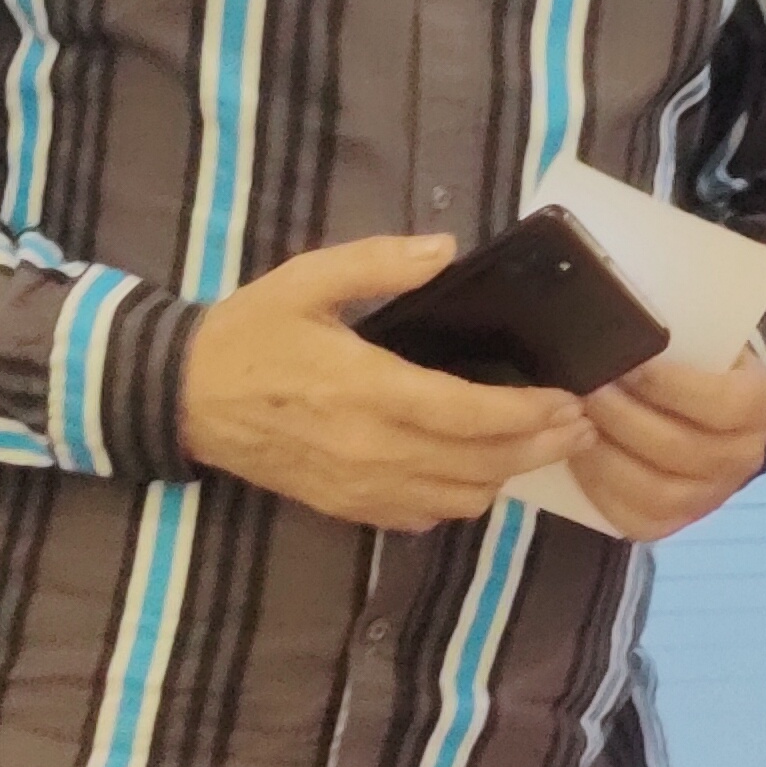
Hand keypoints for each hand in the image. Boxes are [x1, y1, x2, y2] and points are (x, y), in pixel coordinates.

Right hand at [181, 238, 594, 531]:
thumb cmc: (251, 333)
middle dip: (540, 447)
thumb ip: (378, 263)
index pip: (470, 413)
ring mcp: (359, 486)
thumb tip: (445, 250)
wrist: (185, 397)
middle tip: (580, 426)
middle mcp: (371, 448)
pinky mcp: (346, 507)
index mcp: (368, 389)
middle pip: (480, 464)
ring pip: (459, 497)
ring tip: (539, 446)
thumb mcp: (308, 279)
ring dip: (507, 475)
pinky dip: (460, 498)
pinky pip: (422, 516)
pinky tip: (476, 472)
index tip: (571, 401)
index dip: (529, 414)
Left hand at [569, 350, 765, 542]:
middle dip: (624, 419)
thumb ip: (675, 334)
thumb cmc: (695, 358)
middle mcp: (745, 457)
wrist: (704, 400)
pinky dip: (601, 490)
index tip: (628, 366)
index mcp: (761, 404)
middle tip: (587, 391)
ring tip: (578, 424)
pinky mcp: (678, 522)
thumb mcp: (700, 334)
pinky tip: (580, 457)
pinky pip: (637, 520)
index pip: (724, 404)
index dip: (671, 387)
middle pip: (681, 450)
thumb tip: (627, 328)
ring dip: (607, 457)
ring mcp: (713, 496)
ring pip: (657, 493)